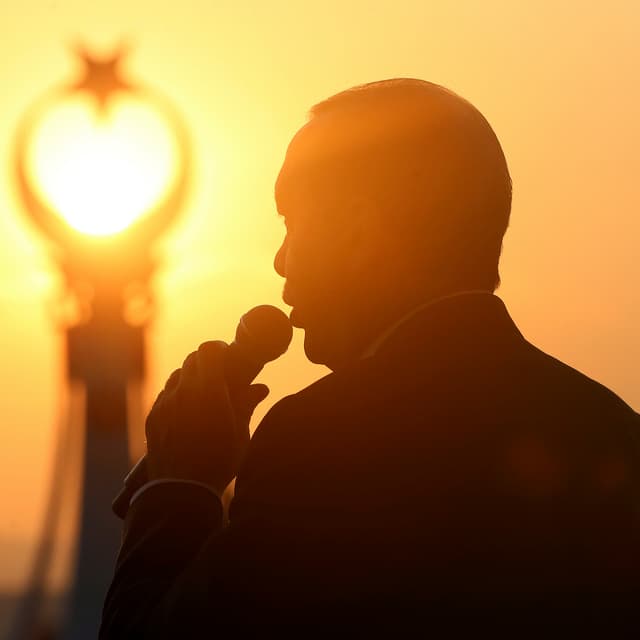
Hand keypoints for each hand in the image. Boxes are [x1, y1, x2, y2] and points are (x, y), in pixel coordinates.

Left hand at [144, 340, 269, 496]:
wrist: (181, 491)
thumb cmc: (218, 464)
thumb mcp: (240, 435)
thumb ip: (247, 405)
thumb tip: (260, 387)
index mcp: (209, 392)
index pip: (208, 350)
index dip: (219, 349)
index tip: (227, 356)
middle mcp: (183, 392)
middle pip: (191, 359)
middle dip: (206, 362)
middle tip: (219, 374)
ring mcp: (165, 404)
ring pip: (177, 376)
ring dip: (190, 377)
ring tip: (202, 393)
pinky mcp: (153, 418)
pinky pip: (165, 395)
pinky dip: (177, 394)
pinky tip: (187, 411)